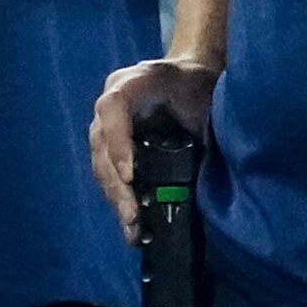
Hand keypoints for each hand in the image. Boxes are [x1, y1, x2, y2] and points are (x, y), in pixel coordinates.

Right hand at [88, 56, 219, 242]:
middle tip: (132, 214)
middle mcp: (111, 106)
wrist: (191, 79)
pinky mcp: (112, 149)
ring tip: (132, 226)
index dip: (117, 142)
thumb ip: (201, 115)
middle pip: (102, 145)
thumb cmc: (199, 83)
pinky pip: (110, 175)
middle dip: (117, 184)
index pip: (113, 107)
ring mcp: (106, 128)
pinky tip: (132, 226)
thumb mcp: (204, 89)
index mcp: (132, 81)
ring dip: (116, 198)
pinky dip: (121, 199)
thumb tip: (204, 158)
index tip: (130, 175)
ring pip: (102, 166)